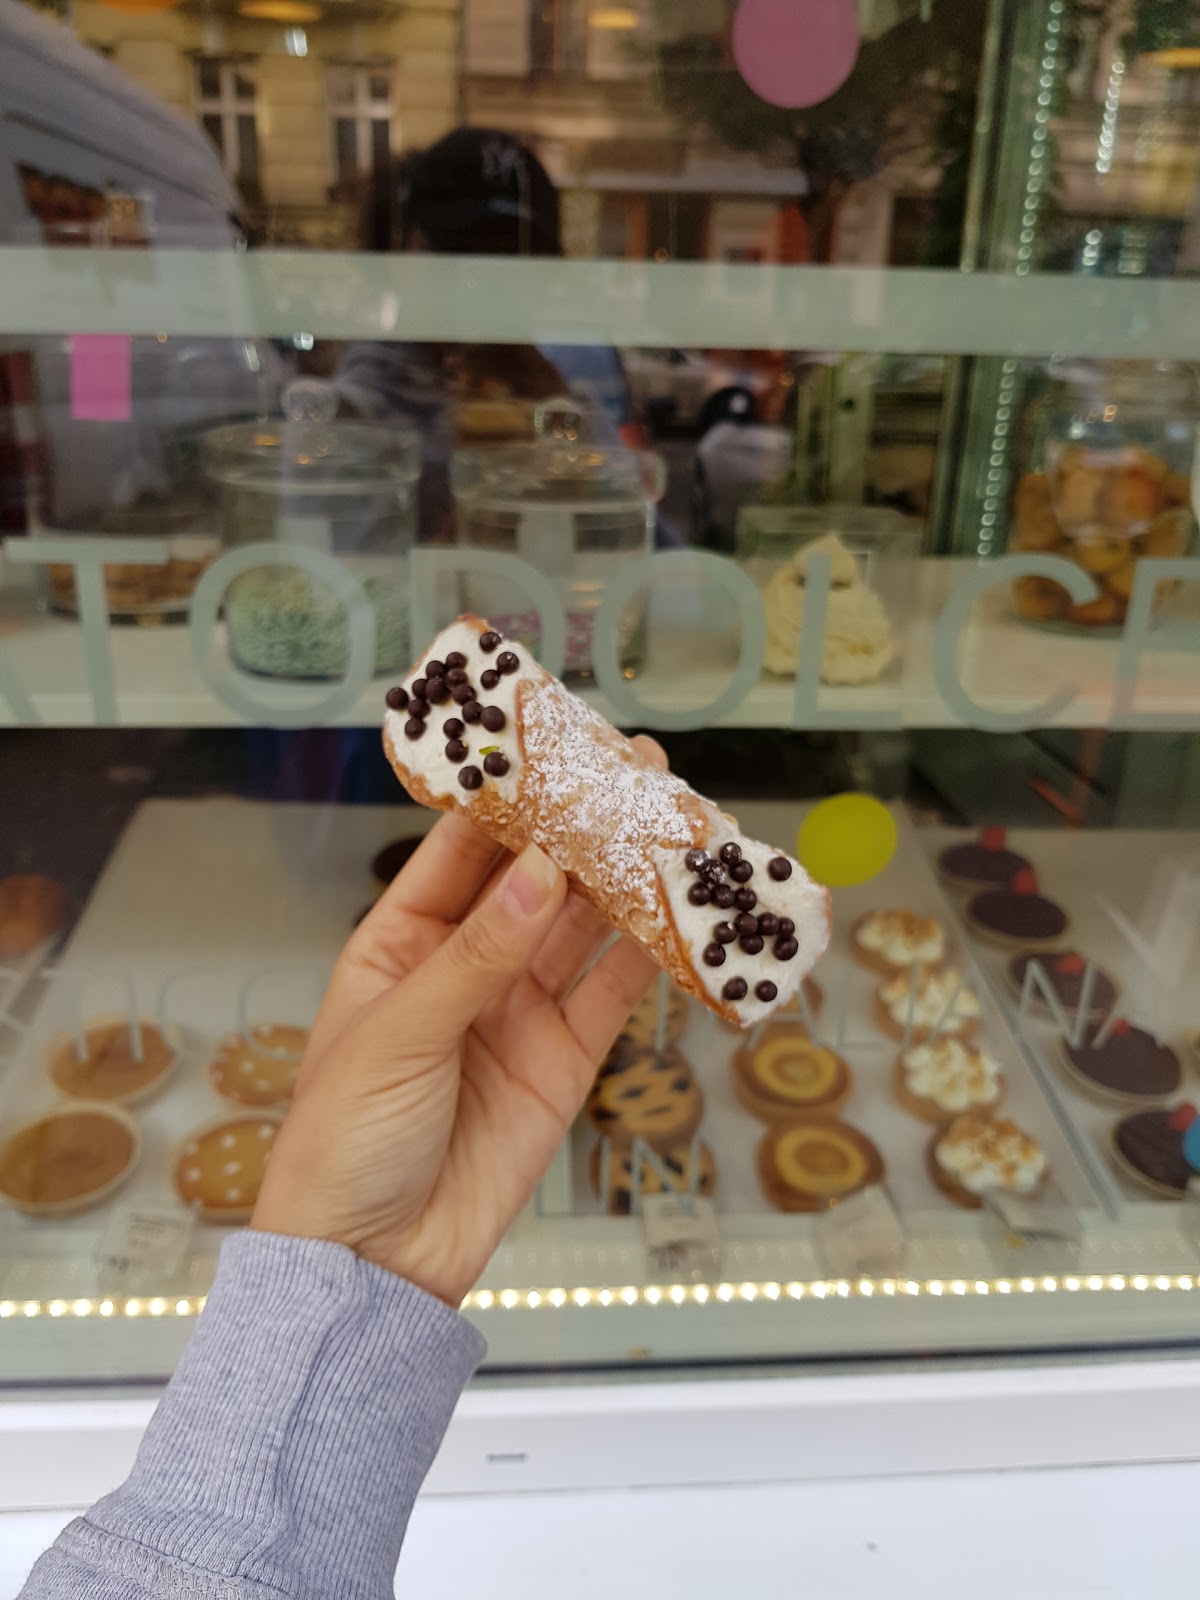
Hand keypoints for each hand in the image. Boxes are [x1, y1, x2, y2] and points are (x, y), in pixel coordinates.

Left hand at [252, 740, 664, 1305]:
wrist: (373, 1266)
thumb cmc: (345, 1140)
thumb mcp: (399, 1035)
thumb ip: (479, 955)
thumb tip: (543, 870)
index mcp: (403, 942)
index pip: (462, 851)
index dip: (510, 797)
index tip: (556, 743)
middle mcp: (467, 966)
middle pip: (536, 880)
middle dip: (583, 826)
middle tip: (638, 770)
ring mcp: (519, 1013)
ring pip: (584, 930)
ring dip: (627, 880)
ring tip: (676, 825)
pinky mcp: (564, 1064)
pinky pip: (614, 999)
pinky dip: (652, 959)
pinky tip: (685, 916)